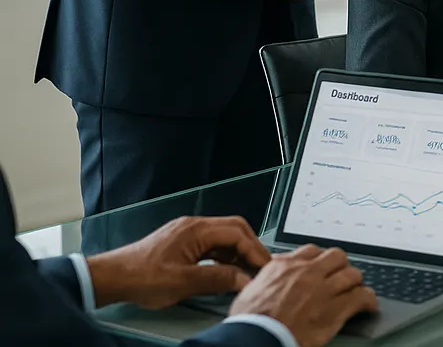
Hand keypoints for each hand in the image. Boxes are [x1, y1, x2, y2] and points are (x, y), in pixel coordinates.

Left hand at [85, 216, 269, 309]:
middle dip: (250, 248)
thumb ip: (218, 278)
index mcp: (197, 229)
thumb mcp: (184, 282)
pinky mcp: (182, 242)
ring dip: (237, 253)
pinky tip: (225, 271)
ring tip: (245, 272)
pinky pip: (211, 244)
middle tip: (260, 267)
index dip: (255, 250)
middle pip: (234, 229)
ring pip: (223, 237)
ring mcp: (188, 233)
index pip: (237, 233)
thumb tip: (244, 279)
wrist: (113, 277)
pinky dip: (223, 256)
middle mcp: (194, 225)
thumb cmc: (142, 278)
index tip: (264, 267)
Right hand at [228, 245, 376, 346]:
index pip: (311, 251)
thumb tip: (267, 279)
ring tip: (354, 289)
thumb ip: (266, 279)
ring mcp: (323, 289)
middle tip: (339, 276)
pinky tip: (368, 305)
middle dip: (340, 266)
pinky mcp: (335, 309)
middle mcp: (307, 272)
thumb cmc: (250, 321)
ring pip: (352, 274)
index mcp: (285, 266)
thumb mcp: (250, 291)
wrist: (257, 338)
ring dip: (354, 282)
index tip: (320, 266)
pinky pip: (361, 297)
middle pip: (336, 256)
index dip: (319, 259)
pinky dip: (367, 300)